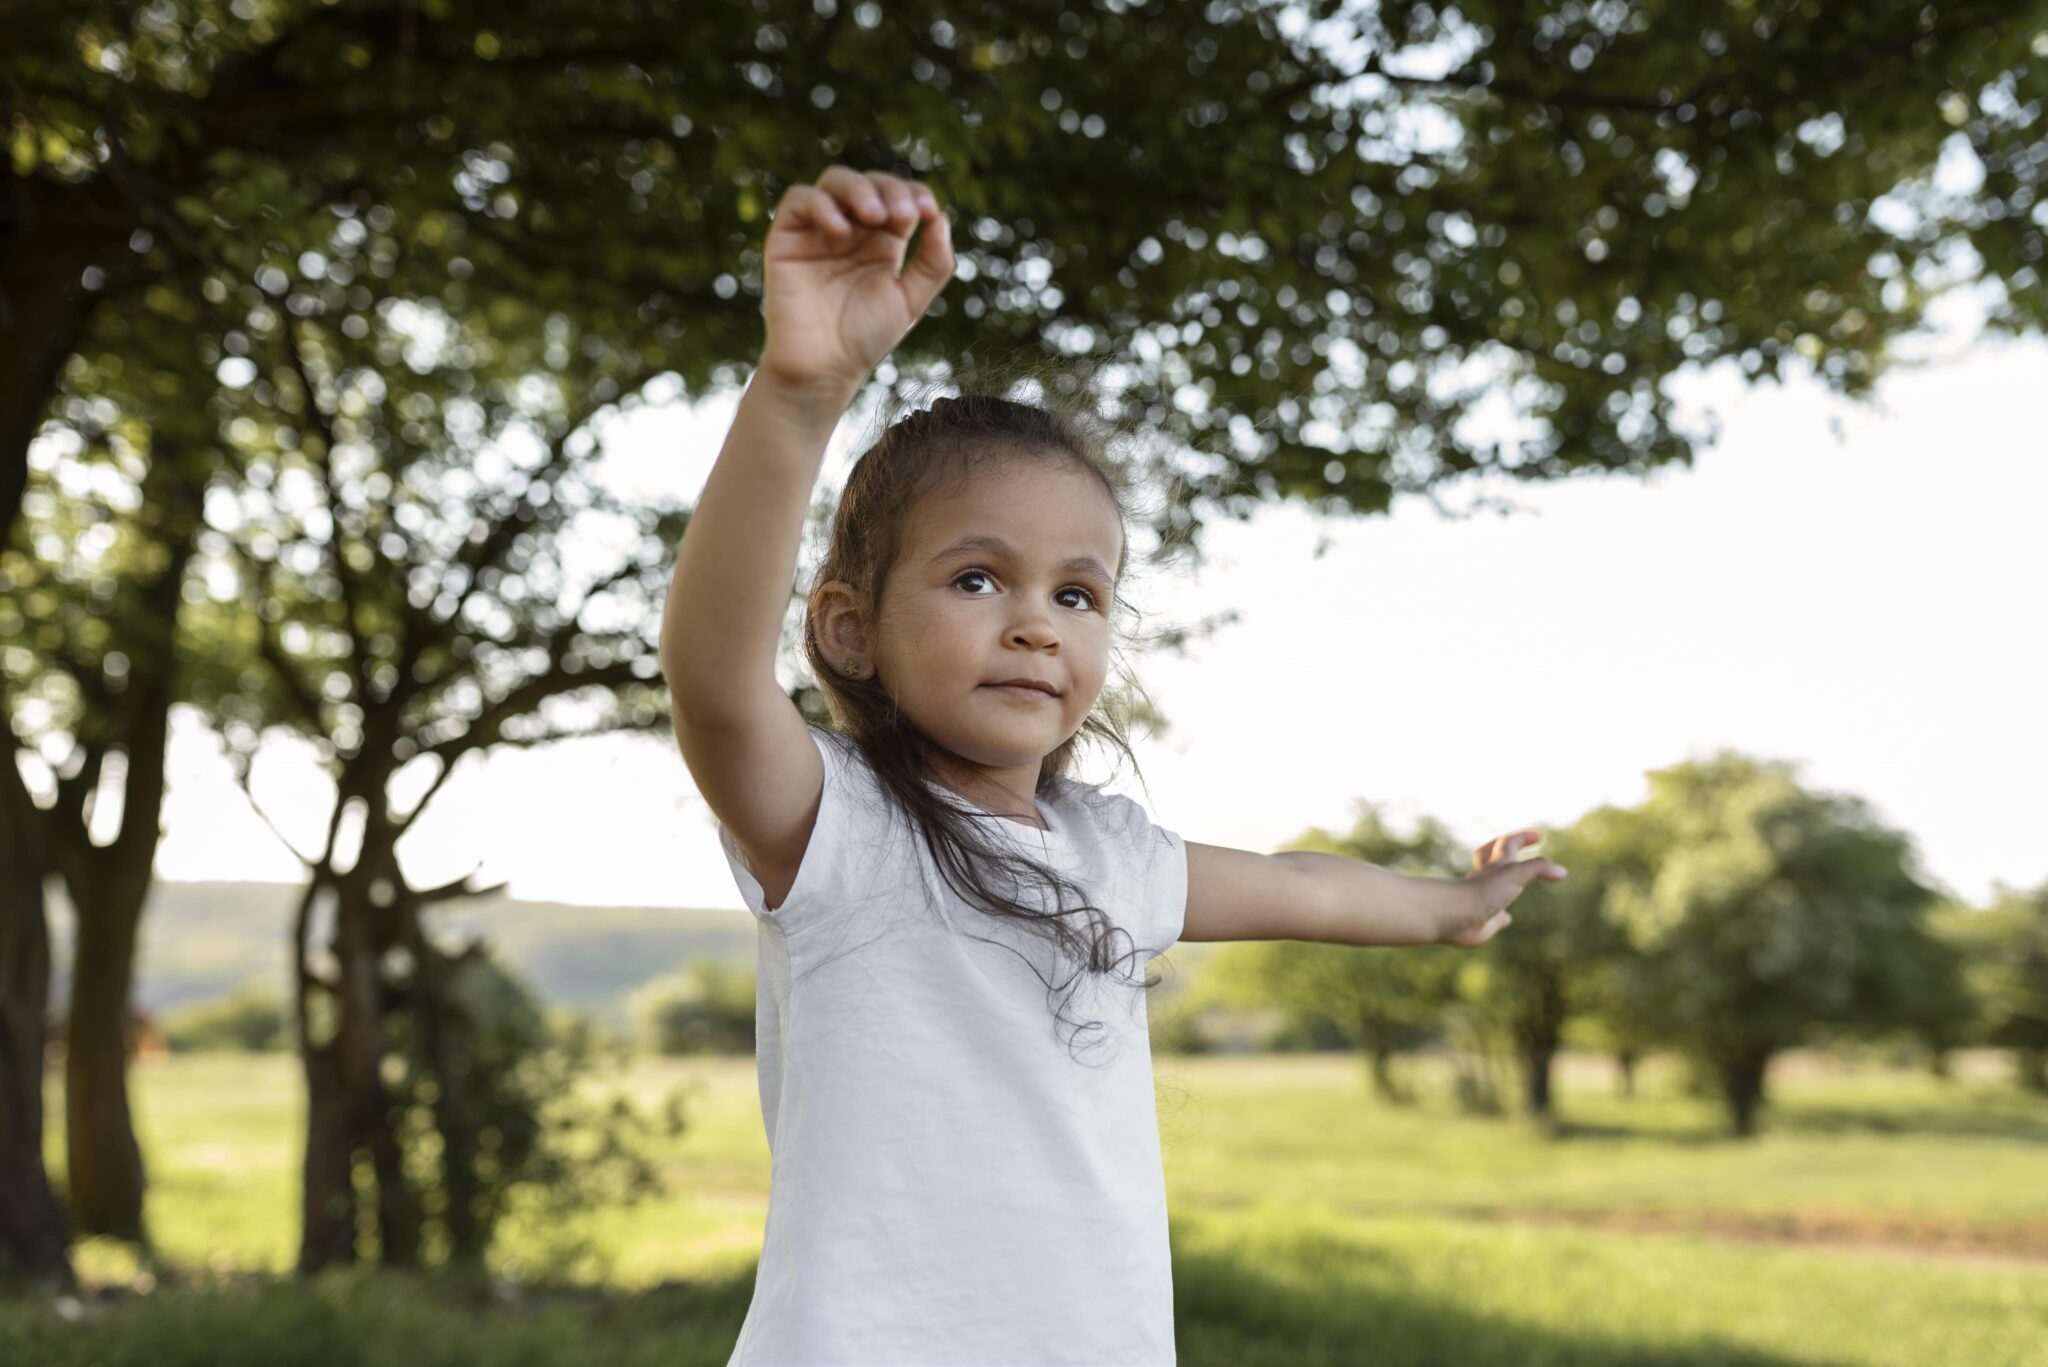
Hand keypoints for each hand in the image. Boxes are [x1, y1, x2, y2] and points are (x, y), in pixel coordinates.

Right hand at [757, 165, 954, 396]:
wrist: (822, 369)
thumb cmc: (865, 338)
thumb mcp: (911, 300)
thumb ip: (933, 263)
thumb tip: (940, 218)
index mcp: (882, 241)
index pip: (899, 196)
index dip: (915, 194)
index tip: (927, 212)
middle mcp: (851, 230)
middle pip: (870, 183)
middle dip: (890, 190)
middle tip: (902, 216)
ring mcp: (818, 231)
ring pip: (835, 182)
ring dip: (859, 189)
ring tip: (874, 215)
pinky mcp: (787, 238)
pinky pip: (799, 200)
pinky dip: (821, 205)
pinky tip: (840, 230)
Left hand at [1440, 829, 1566, 947]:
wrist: (1454, 917)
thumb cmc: (1482, 891)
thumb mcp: (1515, 873)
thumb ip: (1539, 869)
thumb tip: (1562, 872)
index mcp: (1495, 865)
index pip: (1509, 843)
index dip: (1523, 837)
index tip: (1538, 836)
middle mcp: (1488, 880)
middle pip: (1494, 856)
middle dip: (1507, 848)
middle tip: (1521, 844)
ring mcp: (1485, 900)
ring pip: (1494, 887)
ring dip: (1505, 882)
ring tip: (1516, 884)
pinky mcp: (1485, 922)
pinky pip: (1495, 918)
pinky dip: (1502, 917)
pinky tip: (1505, 919)